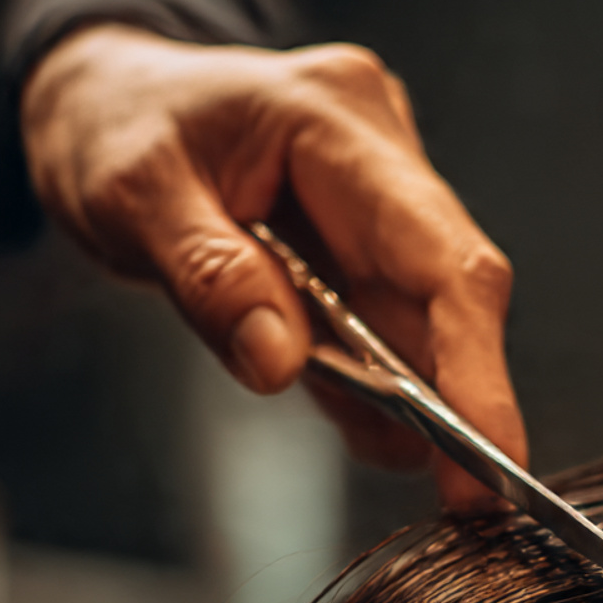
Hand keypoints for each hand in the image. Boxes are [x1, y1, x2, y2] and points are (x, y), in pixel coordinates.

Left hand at [21, 24, 526, 508]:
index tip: (494, 455)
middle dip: (459, 403)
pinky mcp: (363, 258)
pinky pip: (385, 340)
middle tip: (465, 498)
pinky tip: (359, 421)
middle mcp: (382, 163)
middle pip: (451, 301)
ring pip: (425, 330)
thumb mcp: (131, 192)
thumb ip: (210, 276)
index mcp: (339, 121)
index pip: (441, 257)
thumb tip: (280, 364)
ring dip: (412, 406)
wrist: (108, 104)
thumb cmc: (118, 125)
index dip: (479, 364)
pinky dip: (375, 394)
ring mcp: (379, 214)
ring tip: (381, 449)